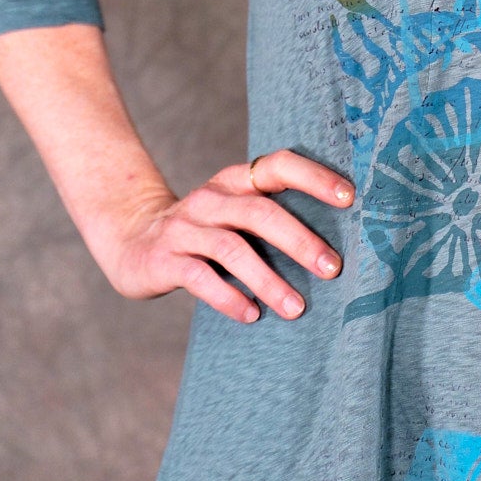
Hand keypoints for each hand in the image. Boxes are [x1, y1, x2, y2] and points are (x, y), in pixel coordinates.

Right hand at [101, 149, 355, 323]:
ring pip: (232, 249)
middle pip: (259, 212)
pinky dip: (229, 297)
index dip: (314, 177)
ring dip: (268, 280)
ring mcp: (184, 228)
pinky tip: (252, 315)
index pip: (277, 166)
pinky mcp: (164, 259)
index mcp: (234, 182)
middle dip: (299, 240)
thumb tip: (339, 244)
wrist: (130, 240)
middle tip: (333, 268)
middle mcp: (209, 199)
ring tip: (297, 308)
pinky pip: (200, 278)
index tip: (350, 197)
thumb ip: (272, 217)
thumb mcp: (234, 213)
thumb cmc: (204, 232)